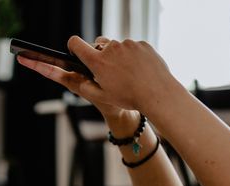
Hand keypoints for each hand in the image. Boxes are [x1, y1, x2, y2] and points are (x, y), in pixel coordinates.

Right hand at [17, 35, 177, 114]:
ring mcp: (128, 45)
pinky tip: (139, 71)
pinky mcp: (141, 44)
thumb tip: (79, 80)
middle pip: (99, 46)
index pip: (76, 44)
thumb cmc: (129, 97)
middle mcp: (111, 48)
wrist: (157, 93)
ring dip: (119, 57)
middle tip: (109, 73)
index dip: (73, 46)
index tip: (75, 50)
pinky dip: (133, 57)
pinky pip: (133, 48)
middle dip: (101, 56)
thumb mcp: (102, 97)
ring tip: (128, 75)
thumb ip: (85, 87)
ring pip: (117, 47)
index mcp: (98, 61)